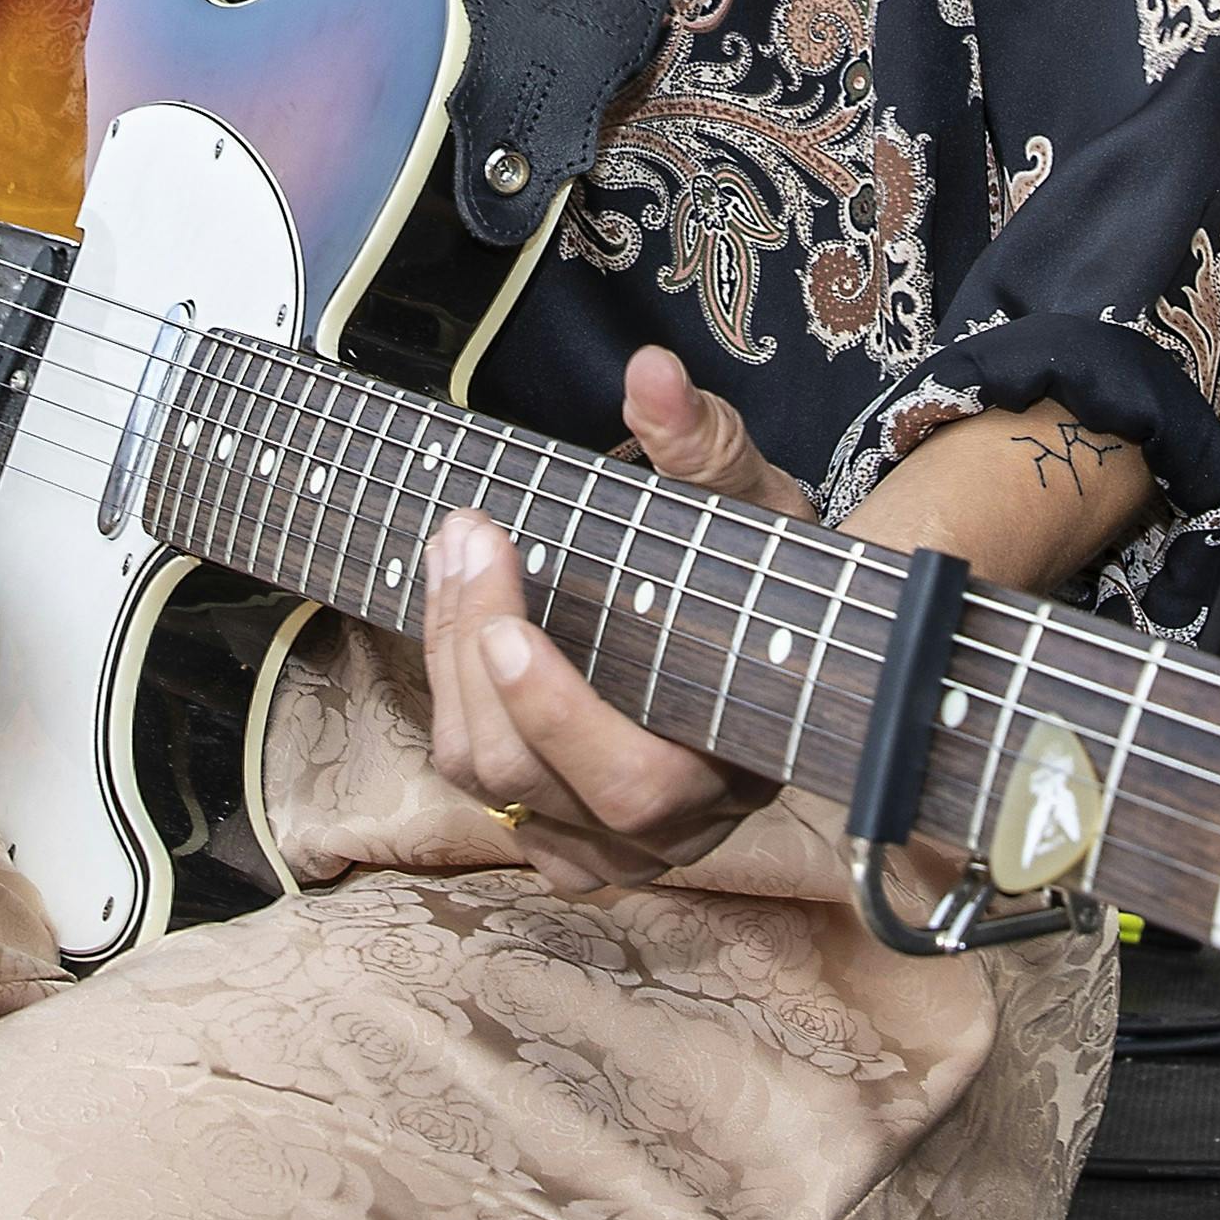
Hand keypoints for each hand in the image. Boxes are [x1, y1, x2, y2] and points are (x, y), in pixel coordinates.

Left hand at [419, 346, 806, 888]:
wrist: (768, 623)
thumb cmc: (767, 572)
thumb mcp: (751, 504)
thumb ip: (705, 446)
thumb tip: (650, 376)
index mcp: (734, 767)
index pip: (635, 784)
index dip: (559, 716)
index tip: (508, 627)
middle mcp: (670, 829)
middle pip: (532, 776)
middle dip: (476, 654)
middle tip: (466, 540)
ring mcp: (608, 843)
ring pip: (490, 783)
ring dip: (451, 661)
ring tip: (455, 551)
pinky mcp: (559, 835)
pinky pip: (478, 787)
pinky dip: (452, 697)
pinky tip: (458, 618)